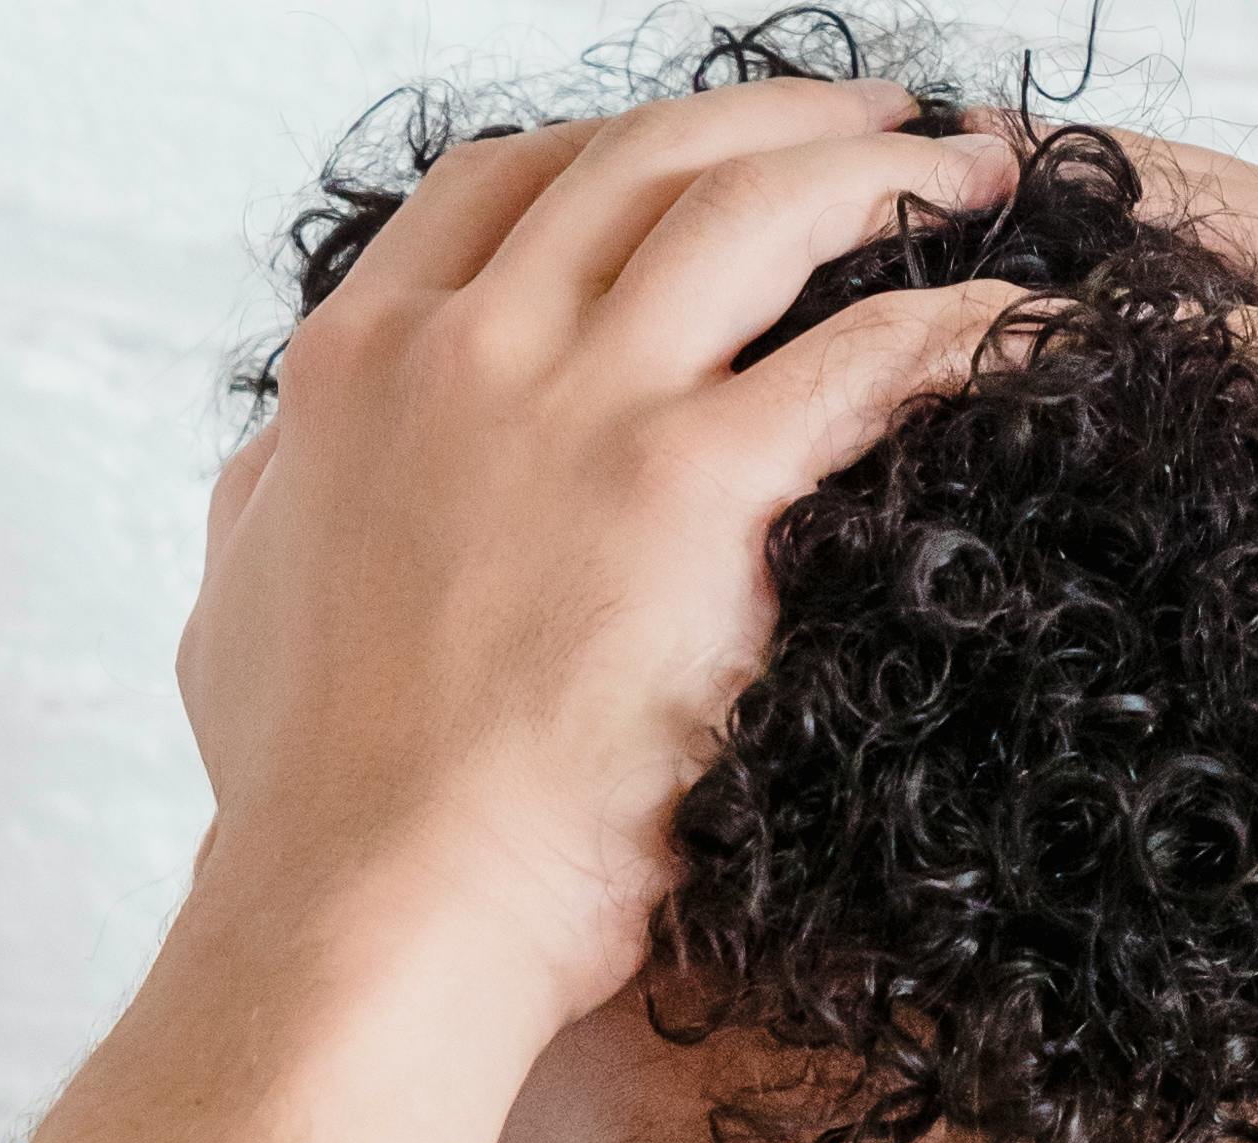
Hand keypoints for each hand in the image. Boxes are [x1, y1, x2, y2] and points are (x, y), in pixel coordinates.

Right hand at [177, 79, 1029, 1036]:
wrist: (376, 908)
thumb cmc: (315, 806)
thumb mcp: (241, 610)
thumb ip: (275, 503)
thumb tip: (285, 466)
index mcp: (357, 366)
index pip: (502, 183)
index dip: (622, 144)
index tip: (707, 156)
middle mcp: (465, 350)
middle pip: (645, 158)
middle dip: (781, 120)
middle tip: (882, 125)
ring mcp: (578, 407)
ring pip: (757, 208)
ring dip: (882, 171)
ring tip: (976, 176)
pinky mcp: (691, 491)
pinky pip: (863, 356)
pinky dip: (956, 322)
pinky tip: (1016, 326)